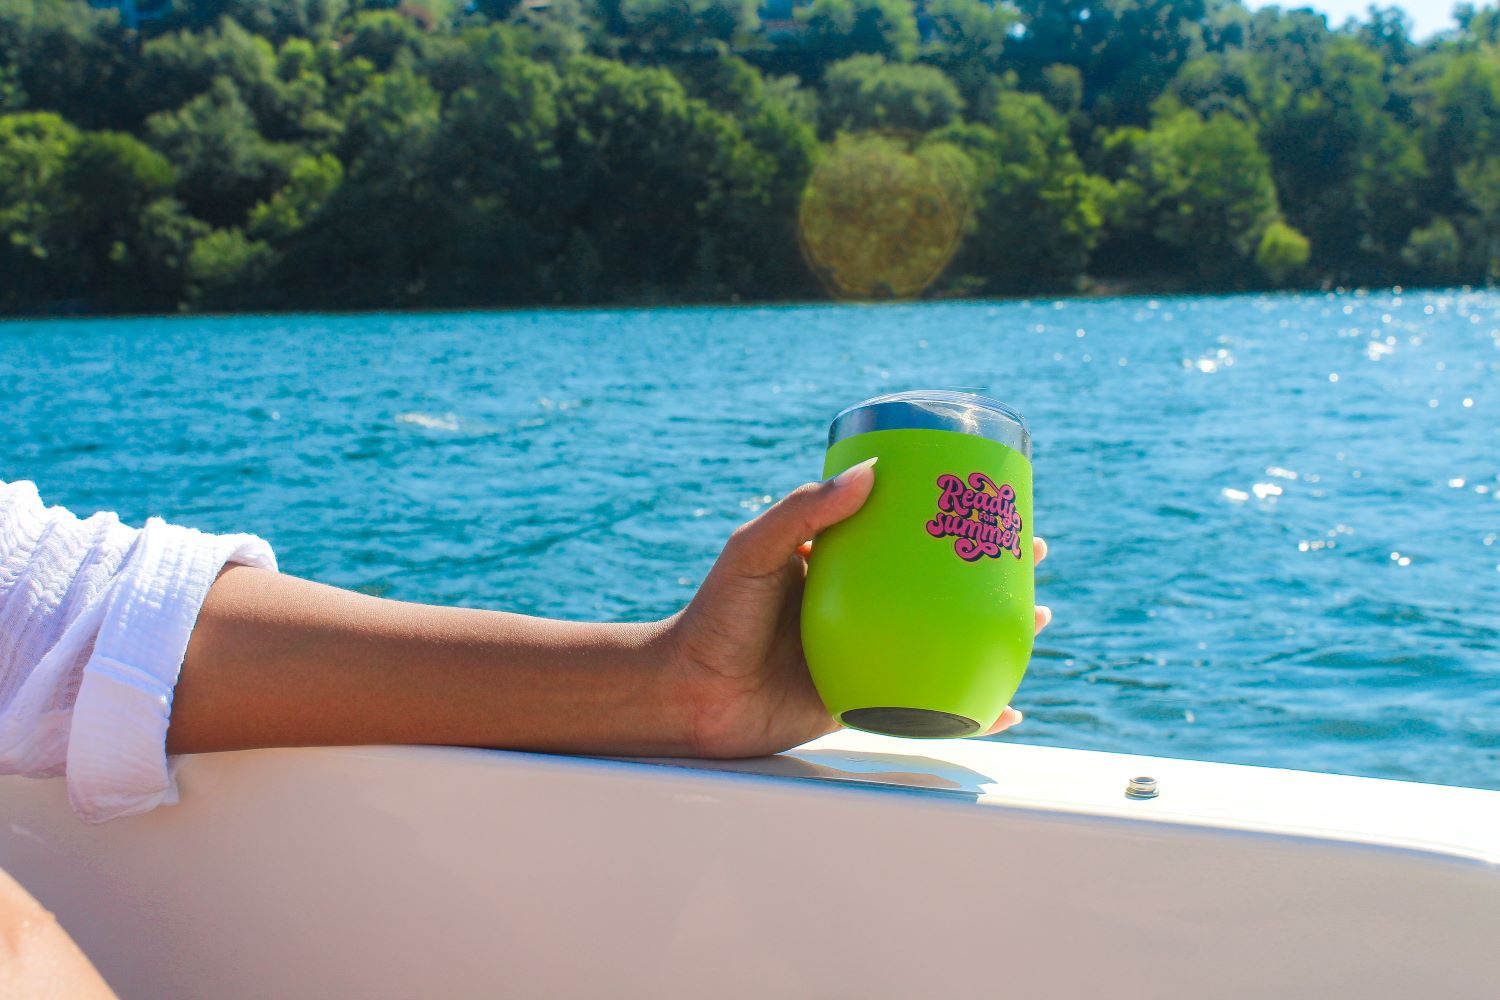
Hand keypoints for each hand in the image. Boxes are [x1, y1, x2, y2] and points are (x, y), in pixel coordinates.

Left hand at [661, 461, 1052, 758]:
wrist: (686, 696)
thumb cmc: (713, 616)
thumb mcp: (752, 550)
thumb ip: (802, 511)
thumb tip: (870, 473)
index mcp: (839, 565)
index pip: (907, 533)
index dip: (951, 518)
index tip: (993, 502)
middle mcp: (860, 608)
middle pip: (940, 584)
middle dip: (992, 572)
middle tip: (1032, 558)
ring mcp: (866, 655)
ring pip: (946, 641)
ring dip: (996, 634)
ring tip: (1038, 620)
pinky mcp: (863, 703)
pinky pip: (928, 706)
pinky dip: (969, 709)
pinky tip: (1006, 708)